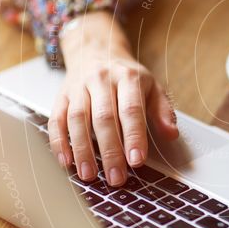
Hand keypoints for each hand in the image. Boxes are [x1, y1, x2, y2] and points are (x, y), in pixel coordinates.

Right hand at [47, 11, 178, 186]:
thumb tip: (171, 134)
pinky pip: (56, 120)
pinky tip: (66, 162)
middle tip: (116, 177)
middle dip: (110, 151)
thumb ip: (162, 111)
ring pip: (77, 120)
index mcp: (128, 77)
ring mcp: (79, 87)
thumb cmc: (127, 76)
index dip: (134, 136)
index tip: (137, 161)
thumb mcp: (152, 86)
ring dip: (82, 150)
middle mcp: (101, 80)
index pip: (131, 109)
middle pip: (103, 118)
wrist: (97, 49)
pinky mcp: (61, 96)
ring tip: (89, 175)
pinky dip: (59, 142)